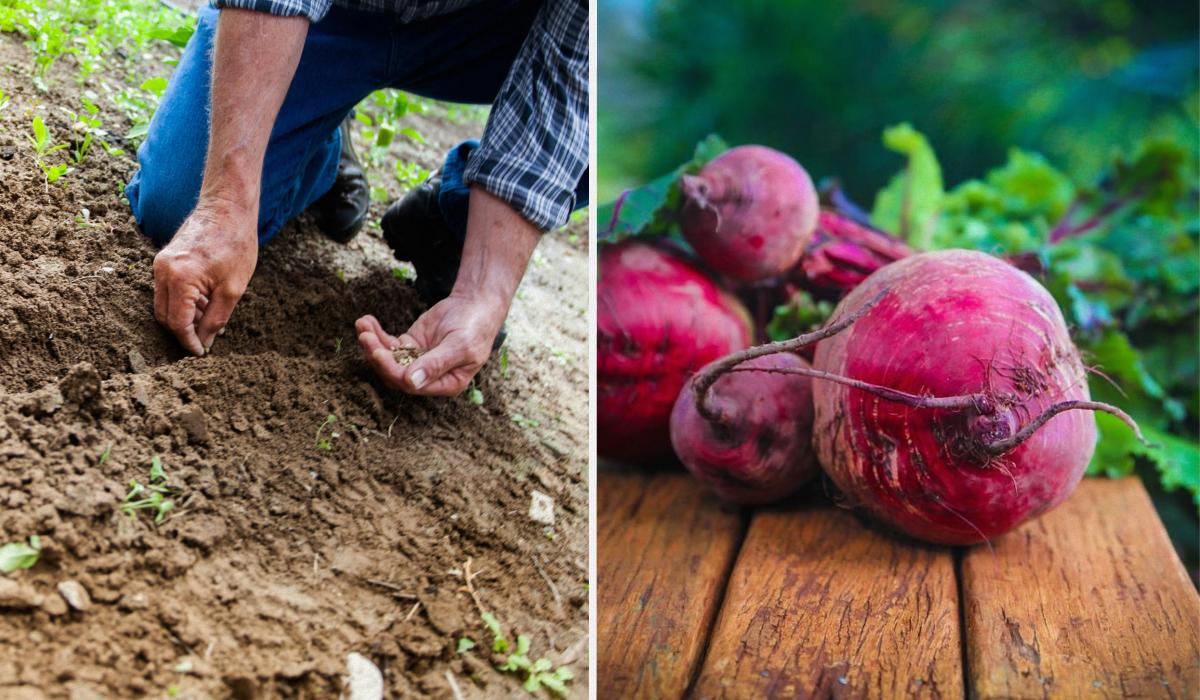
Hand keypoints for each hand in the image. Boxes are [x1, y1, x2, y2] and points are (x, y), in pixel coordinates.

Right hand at [152, 200, 256, 354]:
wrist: (227, 208)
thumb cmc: (236, 244)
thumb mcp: (233, 289)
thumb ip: (216, 319)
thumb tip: (204, 342)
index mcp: (179, 278)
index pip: (177, 323)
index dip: (188, 342)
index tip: (200, 353)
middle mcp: (162, 271)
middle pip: (164, 316)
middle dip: (183, 332)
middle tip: (204, 341)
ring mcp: (160, 263)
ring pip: (164, 304)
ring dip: (184, 317)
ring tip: (209, 319)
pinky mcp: (164, 259)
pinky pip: (167, 290)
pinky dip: (182, 302)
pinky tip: (204, 303)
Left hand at [356, 292, 505, 395]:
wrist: (476, 304)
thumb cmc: (475, 327)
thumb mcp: (460, 346)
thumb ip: (436, 364)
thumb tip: (411, 383)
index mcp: (445, 384)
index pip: (412, 385)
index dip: (392, 371)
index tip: (378, 353)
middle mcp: (429, 377)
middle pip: (395, 374)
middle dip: (378, 356)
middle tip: (365, 337)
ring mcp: (417, 360)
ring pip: (389, 359)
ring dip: (373, 344)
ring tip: (362, 325)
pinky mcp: (411, 345)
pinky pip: (389, 344)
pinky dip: (376, 334)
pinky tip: (367, 321)